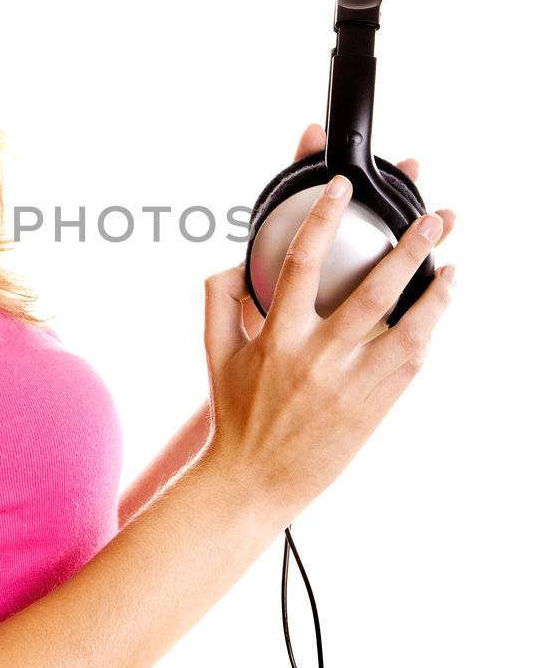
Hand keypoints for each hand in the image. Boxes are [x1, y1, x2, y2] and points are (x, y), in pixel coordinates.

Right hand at [206, 175, 456, 521]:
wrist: (254, 480)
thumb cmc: (235, 413)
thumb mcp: (215, 352)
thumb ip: (219, 298)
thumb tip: (236, 259)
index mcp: (276, 338)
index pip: (300, 263)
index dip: (324, 218)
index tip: (344, 187)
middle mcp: (316, 359)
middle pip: (372, 291)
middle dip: (407, 249)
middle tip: (432, 218)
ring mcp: (350, 385)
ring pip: (406, 329)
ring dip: (435, 291)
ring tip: (452, 261)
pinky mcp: (374, 408)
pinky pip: (410, 362)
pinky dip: (428, 330)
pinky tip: (439, 307)